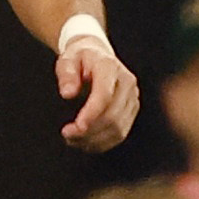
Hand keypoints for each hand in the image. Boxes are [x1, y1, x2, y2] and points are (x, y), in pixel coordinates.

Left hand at [56, 37, 137, 151]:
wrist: (96, 56)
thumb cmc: (79, 58)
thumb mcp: (67, 59)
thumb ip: (66, 74)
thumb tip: (67, 94)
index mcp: (110, 66)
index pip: (104, 95)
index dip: (91, 114)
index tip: (76, 127)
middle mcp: (127, 82)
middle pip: (113, 115)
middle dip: (90, 130)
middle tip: (67, 135)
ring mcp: (132, 97)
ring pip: (119, 128)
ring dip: (95, 140)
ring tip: (73, 140)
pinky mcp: (132, 110)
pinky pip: (121, 133)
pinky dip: (103, 142)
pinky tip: (86, 142)